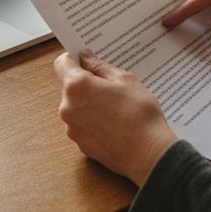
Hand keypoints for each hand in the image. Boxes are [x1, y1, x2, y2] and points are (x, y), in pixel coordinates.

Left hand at [54, 49, 177, 185]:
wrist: (148, 154)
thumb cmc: (139, 114)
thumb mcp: (124, 80)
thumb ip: (99, 66)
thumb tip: (85, 57)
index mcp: (76, 86)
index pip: (62, 63)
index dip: (74, 59)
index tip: (88, 61)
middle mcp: (67, 108)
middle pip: (69, 86)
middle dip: (86, 84)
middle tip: (111, 87)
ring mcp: (72, 129)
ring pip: (76, 107)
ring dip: (89, 104)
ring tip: (116, 108)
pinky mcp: (80, 144)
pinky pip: (82, 125)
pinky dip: (93, 121)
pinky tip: (114, 124)